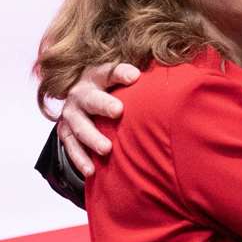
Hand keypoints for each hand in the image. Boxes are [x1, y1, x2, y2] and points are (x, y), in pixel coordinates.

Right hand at [57, 61, 138, 176]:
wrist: (79, 100)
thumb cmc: (110, 91)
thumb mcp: (120, 82)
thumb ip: (140, 83)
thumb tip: (176, 84)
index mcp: (96, 76)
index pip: (108, 72)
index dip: (120, 73)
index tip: (135, 76)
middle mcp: (81, 93)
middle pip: (91, 98)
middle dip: (103, 104)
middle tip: (118, 111)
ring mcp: (71, 113)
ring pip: (79, 125)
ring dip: (92, 137)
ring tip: (107, 149)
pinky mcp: (65, 131)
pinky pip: (70, 146)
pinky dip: (79, 158)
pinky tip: (91, 170)